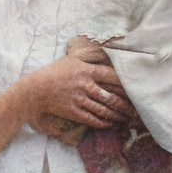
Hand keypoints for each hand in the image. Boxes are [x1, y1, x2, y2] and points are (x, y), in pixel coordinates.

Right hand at [21, 56, 138, 129]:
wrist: (35, 90)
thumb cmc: (54, 72)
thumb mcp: (72, 59)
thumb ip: (89, 56)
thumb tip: (104, 49)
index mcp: (87, 71)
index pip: (112, 77)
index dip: (126, 85)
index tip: (136, 89)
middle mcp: (85, 85)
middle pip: (111, 96)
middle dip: (125, 105)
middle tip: (136, 110)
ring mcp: (79, 100)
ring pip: (103, 110)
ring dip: (116, 115)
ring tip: (124, 118)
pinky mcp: (73, 112)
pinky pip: (92, 119)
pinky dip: (103, 122)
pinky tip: (110, 123)